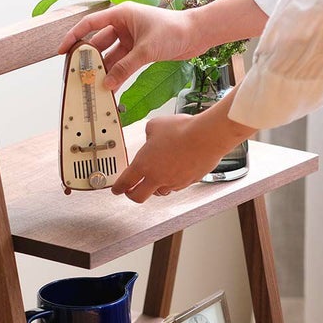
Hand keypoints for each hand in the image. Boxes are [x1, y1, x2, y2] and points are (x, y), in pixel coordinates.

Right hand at [58, 3, 197, 90]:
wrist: (196, 35)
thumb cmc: (174, 31)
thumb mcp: (146, 50)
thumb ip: (125, 67)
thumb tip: (107, 84)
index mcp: (121, 14)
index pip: (90, 25)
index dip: (74, 37)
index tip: (62, 52)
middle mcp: (123, 25)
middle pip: (98, 43)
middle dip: (88, 60)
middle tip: (77, 75)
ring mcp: (130, 39)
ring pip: (111, 57)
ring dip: (103, 71)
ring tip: (93, 86)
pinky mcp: (139, 51)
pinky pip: (123, 64)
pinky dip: (117, 74)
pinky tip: (110, 87)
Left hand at [112, 106, 254, 202]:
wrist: (206, 137)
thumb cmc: (182, 130)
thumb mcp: (156, 125)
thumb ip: (149, 134)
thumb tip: (151, 137)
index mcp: (143, 164)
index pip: (125, 182)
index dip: (118, 188)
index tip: (116, 189)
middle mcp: (157, 177)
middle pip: (138, 197)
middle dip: (132, 195)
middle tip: (131, 191)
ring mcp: (173, 182)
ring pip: (159, 192)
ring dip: (154, 188)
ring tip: (155, 180)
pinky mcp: (187, 182)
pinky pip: (176, 186)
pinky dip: (172, 182)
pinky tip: (175, 172)